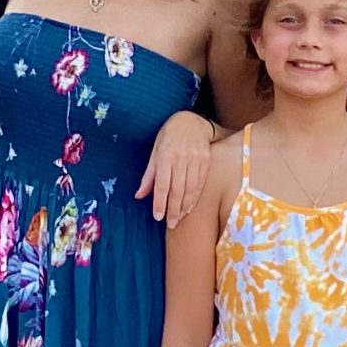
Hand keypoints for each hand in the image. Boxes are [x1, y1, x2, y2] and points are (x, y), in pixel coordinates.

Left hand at [135, 108, 212, 226]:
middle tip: (171, 224)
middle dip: (173, 209)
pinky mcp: (207, 160)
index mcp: (165, 155)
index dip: (159, 202)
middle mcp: (181, 158)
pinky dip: (195, 198)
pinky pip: (201, 183)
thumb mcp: (155, 152)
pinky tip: (190, 207)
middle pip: (177, 189)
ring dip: (185, 206)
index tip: (157, 216)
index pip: (162, 184)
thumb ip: (148, 176)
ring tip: (179, 218)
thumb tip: (139, 196)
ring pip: (191, 188)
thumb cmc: (168, 137)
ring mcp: (196, 159)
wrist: (191, 121)